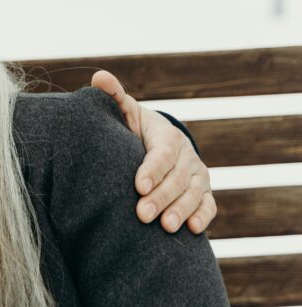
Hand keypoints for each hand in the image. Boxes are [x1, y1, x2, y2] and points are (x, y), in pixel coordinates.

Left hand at [91, 70, 215, 233]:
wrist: (156, 142)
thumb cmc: (133, 129)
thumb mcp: (124, 112)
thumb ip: (112, 97)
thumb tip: (98, 76)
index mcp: (166, 135)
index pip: (162, 152)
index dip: (152, 169)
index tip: (137, 186)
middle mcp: (186, 155)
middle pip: (177, 178)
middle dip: (161, 197)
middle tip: (143, 214)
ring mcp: (197, 175)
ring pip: (194, 194)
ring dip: (181, 210)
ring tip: (166, 227)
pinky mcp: (203, 193)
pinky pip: (208, 205)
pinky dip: (203, 216)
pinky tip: (192, 229)